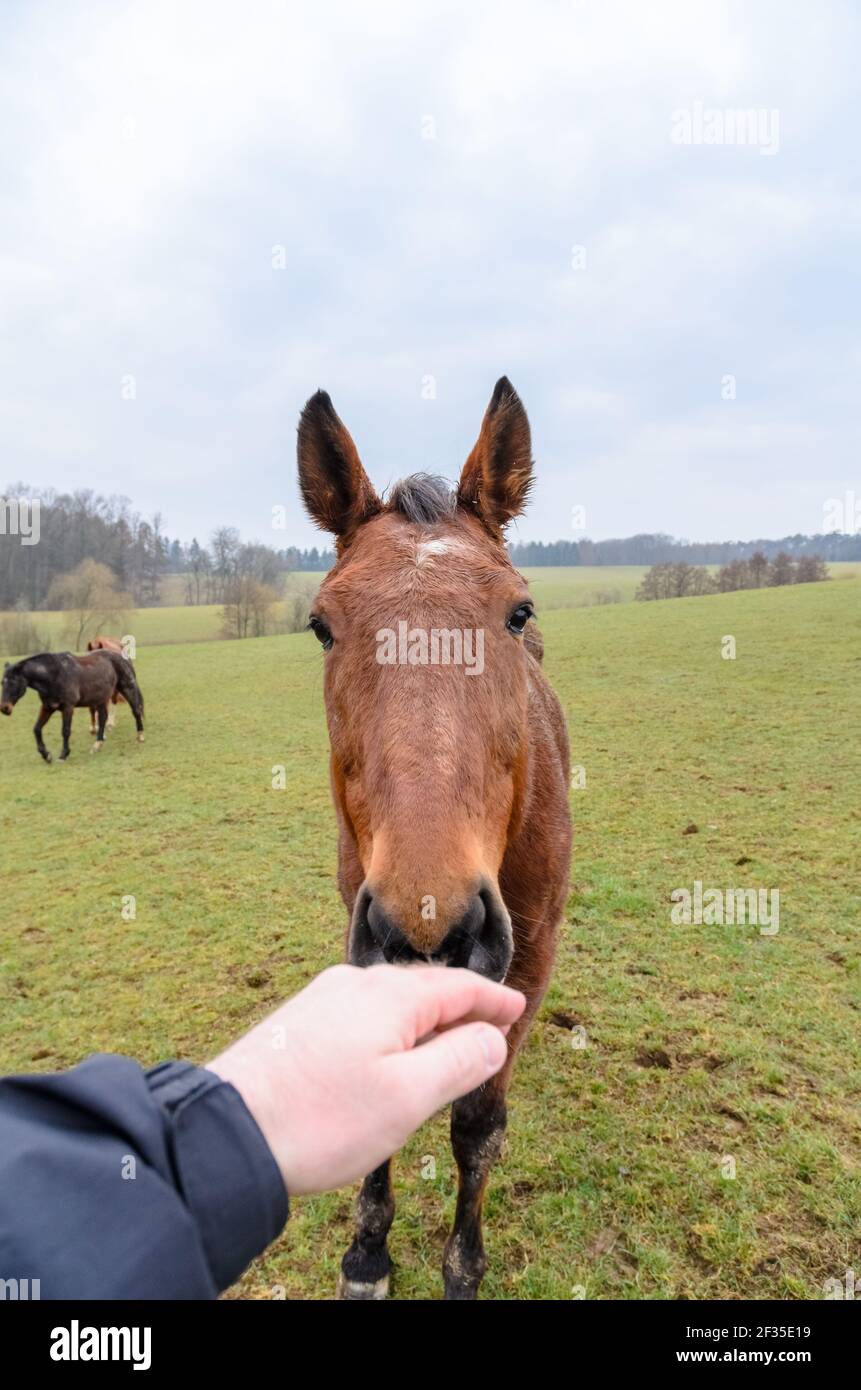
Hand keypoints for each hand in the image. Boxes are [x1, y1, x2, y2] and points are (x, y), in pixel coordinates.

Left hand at [207, 963, 524, 1194]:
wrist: (227, 1133)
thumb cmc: (323, 1119)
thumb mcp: (408, 1097)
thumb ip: (458, 1060)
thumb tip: (491, 1036)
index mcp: (388, 995)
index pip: (457, 986)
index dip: (492, 999)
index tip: (517, 1008)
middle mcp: (353, 985)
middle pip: (422, 988)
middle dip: (460, 1006)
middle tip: (490, 1026)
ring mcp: (320, 1002)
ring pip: (389, 1002)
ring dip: (424, 1020)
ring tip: (445, 1043)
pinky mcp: (298, 1025)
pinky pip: (361, 1015)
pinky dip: (391, 1029)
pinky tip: (388, 1055)